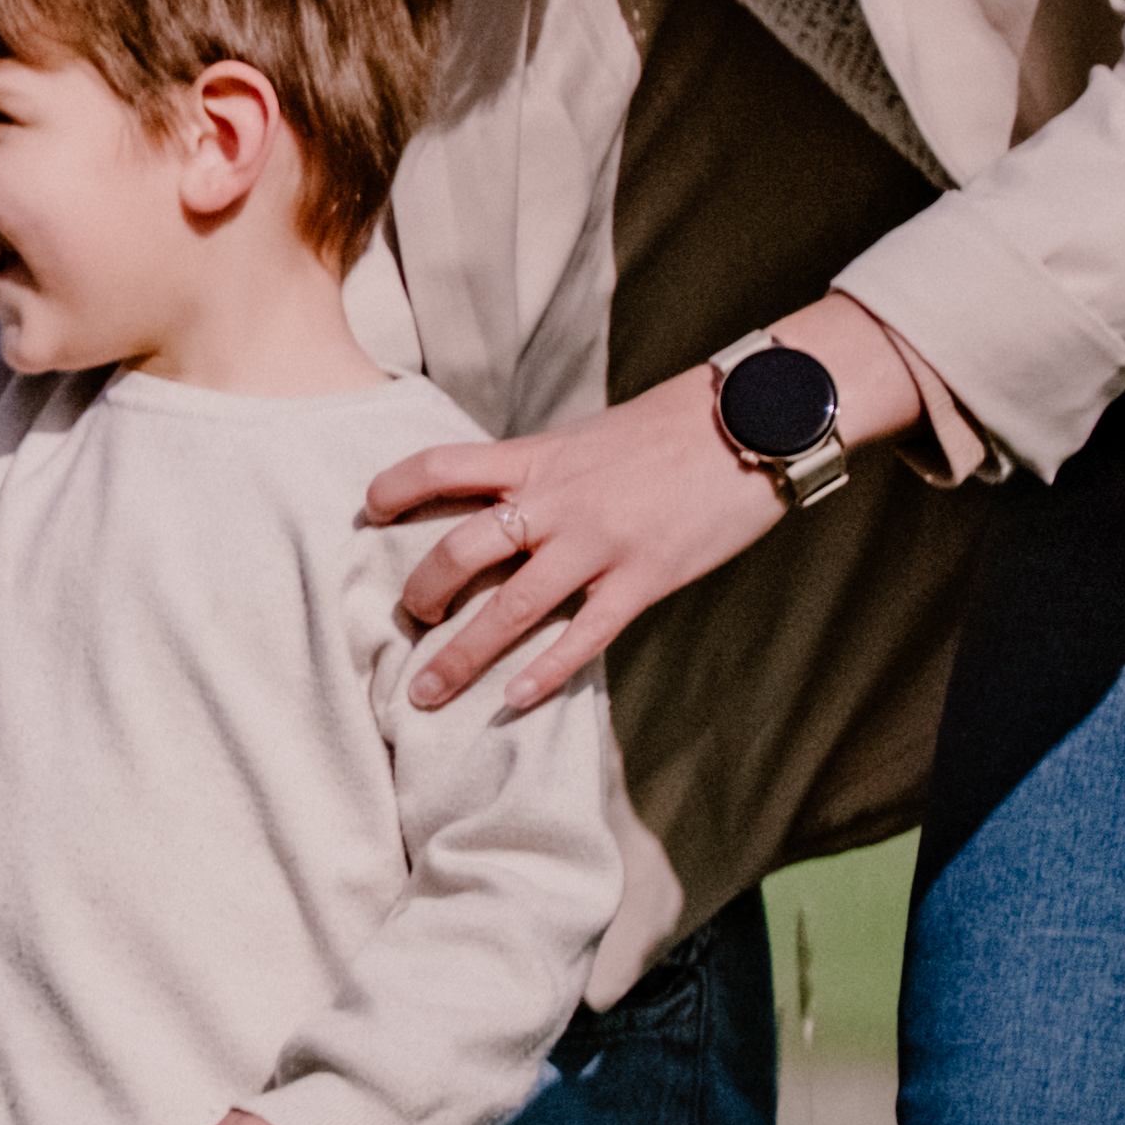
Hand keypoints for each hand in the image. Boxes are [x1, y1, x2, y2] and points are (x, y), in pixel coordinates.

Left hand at [358, 311, 930, 713]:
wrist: (755, 423)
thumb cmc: (672, 427)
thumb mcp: (591, 436)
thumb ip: (543, 470)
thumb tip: (502, 497)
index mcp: (538, 456)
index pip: (442, 465)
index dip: (396, 487)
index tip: (369, 509)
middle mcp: (557, 501)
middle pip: (459, 549)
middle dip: (421, 592)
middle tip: (406, 619)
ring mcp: (599, 543)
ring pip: (509, 608)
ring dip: (461, 656)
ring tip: (426, 692)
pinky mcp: (644, 578)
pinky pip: (582, 637)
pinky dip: (544, 673)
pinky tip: (513, 701)